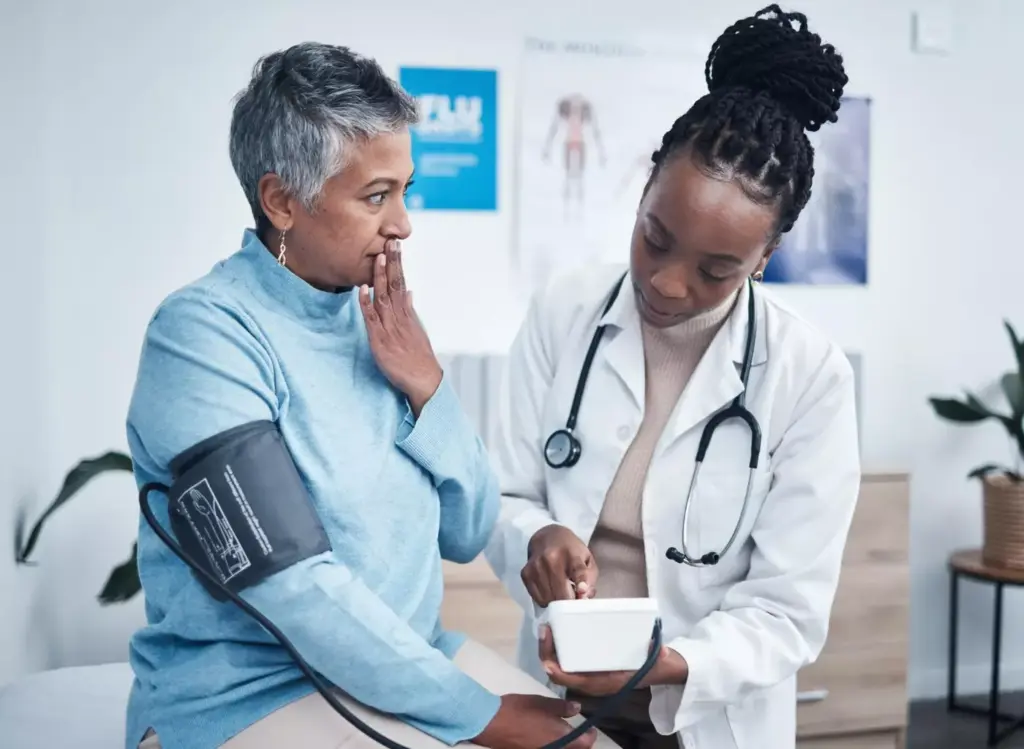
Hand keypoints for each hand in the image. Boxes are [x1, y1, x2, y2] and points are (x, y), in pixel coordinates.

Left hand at [358, 240, 441, 415]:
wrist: (424, 379)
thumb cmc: (419, 357)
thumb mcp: (417, 330)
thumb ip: (410, 311)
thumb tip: (410, 293)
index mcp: (407, 313)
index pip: (402, 282)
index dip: (398, 263)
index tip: (395, 245)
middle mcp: (400, 317)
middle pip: (395, 284)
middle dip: (392, 262)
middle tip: (390, 240)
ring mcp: (390, 328)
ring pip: (384, 297)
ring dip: (380, 277)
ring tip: (378, 257)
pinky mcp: (380, 340)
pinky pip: (372, 319)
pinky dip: (367, 304)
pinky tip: (363, 290)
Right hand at [473, 694, 596, 748]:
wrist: (491, 723)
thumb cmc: (519, 709)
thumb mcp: (542, 702)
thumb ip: (562, 707)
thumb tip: (578, 708)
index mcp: (561, 738)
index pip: (586, 743)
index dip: (591, 736)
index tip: (591, 728)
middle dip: (581, 745)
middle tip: (580, 734)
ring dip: (567, 746)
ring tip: (565, 735)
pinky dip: (554, 746)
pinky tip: (549, 737)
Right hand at [523, 525, 597, 606]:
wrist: (547, 537)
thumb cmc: (571, 551)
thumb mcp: (587, 560)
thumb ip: (589, 579)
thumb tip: (583, 598)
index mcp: (571, 553)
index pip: (577, 569)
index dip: (581, 582)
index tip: (582, 591)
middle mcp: (550, 558)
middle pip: (561, 592)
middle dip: (570, 601)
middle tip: (574, 599)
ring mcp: (535, 567)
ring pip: (549, 599)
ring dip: (557, 601)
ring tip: (562, 591)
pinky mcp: (525, 574)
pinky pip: (538, 599)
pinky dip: (546, 600)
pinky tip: (551, 589)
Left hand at [538, 625, 686, 696]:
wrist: (649, 671)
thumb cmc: (647, 666)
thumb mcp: (653, 661)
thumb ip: (656, 655)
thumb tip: (663, 650)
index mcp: (602, 683)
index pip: (574, 682)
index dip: (559, 674)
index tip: (548, 661)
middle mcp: (590, 680)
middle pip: (559, 672)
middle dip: (548, 654)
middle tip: (545, 630)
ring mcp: (585, 673)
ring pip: (559, 665)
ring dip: (549, 649)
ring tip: (546, 628)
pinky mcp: (584, 665)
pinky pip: (564, 659)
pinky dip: (556, 648)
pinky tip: (554, 632)